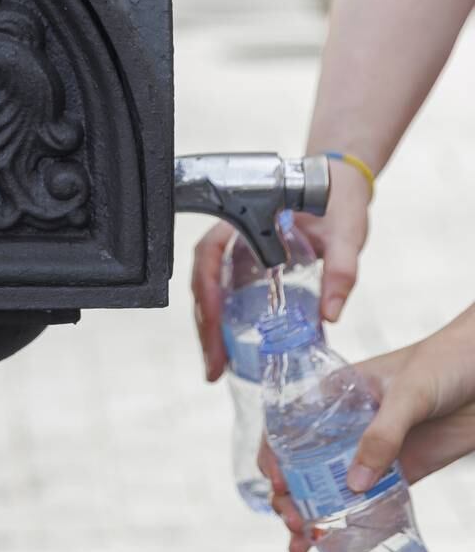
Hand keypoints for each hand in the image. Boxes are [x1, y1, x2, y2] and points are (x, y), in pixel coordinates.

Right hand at [189, 160, 372, 382]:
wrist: (340, 183)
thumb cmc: (338, 197)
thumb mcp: (346, 230)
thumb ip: (342, 268)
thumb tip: (331, 315)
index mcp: (242, 221)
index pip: (208, 258)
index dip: (206, 294)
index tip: (213, 327)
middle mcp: (232, 240)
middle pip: (204, 286)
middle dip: (205, 328)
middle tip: (213, 368)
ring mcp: (238, 256)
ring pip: (212, 295)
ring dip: (212, 332)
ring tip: (218, 367)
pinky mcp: (250, 270)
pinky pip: (230, 298)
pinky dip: (228, 325)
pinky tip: (234, 350)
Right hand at [262, 309, 474, 551]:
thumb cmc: (447, 360)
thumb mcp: (409, 392)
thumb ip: (382, 435)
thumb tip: (353, 485)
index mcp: (333, 396)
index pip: (288, 429)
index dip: (274, 459)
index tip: (278, 486)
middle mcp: (346, 427)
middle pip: (304, 468)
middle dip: (291, 500)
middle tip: (294, 525)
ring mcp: (376, 452)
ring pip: (334, 492)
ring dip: (316, 521)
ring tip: (303, 549)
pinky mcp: (405, 471)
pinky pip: (376, 505)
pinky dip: (356, 529)